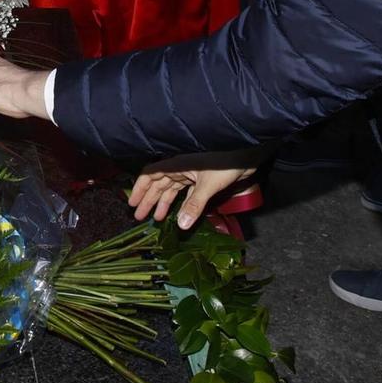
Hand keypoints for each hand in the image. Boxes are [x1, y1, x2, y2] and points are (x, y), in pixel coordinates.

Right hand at [129, 159, 257, 229]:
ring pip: (172, 191)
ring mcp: (192, 175)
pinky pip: (186, 194)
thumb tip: (181, 225)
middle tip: (140, 216)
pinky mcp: (203, 182)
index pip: (151, 174)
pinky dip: (181, 204)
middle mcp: (181, 169)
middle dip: (149, 200)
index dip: (140, 188)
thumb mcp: (208, 185)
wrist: (248, 157)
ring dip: (163, 204)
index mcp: (177, 164)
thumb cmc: (226, 164)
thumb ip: (194, 205)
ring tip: (156, 219)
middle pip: (159, 185)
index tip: (133, 203)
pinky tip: (177, 216)